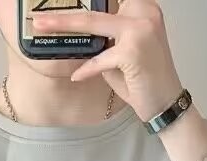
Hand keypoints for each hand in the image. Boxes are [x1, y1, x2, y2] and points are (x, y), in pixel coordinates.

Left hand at [32, 0, 183, 122]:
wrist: (166, 104)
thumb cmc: (145, 80)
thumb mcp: (124, 52)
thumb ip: (107, 38)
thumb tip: (80, 35)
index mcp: (143, 8)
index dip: (88, 1)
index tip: (59, 6)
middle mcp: (144, 12)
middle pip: (96, 9)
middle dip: (65, 13)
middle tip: (40, 16)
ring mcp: (140, 30)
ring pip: (93, 24)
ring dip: (64, 25)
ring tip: (42, 26)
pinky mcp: (132, 51)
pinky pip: (99, 59)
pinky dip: (88, 69)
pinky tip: (79, 76)